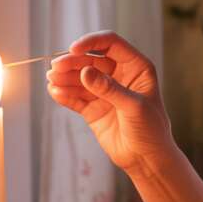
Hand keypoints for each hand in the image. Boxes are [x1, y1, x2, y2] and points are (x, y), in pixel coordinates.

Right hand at [46, 31, 172, 175]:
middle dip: (72, 63)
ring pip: (80, 78)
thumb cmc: (151, 130)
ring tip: (51, 80)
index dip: (91, 42)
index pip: (111, 44)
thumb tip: (85, 72)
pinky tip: (54, 92)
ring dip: (65, 78)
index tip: (73, 49)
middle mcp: (119, 75)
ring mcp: (104, 91)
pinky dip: (64, 94)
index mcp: (136, 67)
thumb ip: (110, 89)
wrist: (146, 159)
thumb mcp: (134, 106)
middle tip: (55, 68)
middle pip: (90, 60)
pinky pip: (75, 97)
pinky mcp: (93, 108)